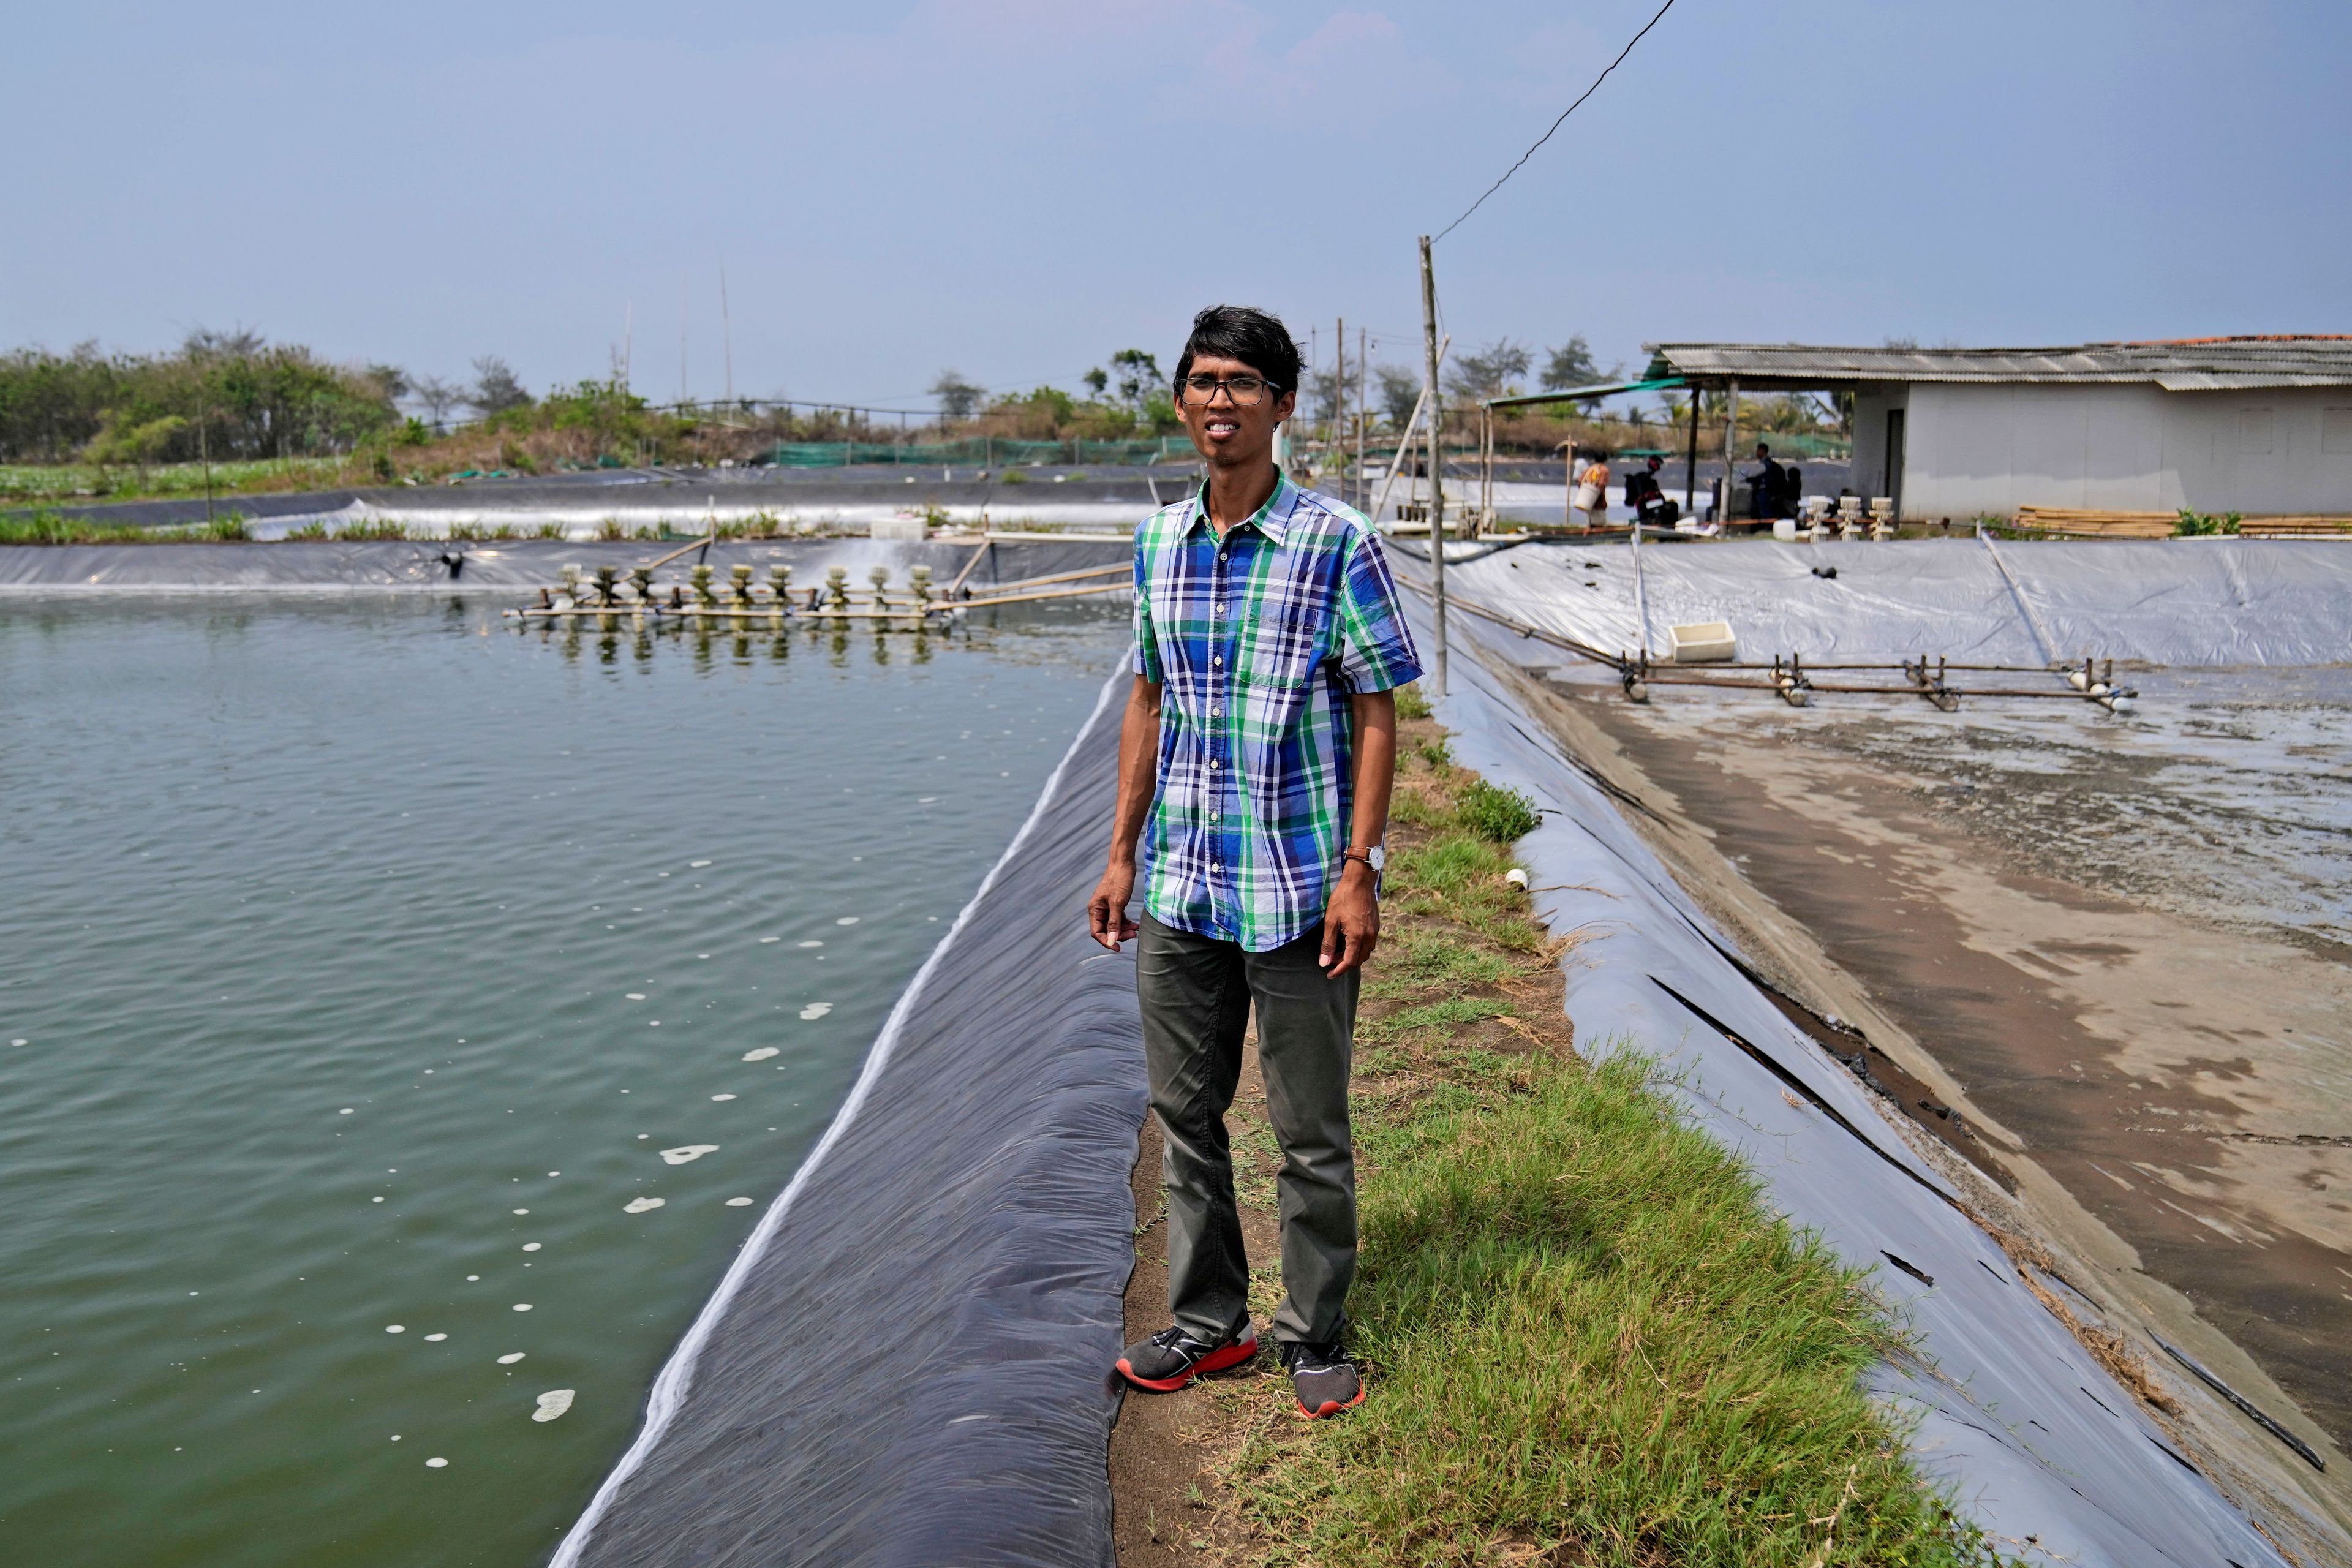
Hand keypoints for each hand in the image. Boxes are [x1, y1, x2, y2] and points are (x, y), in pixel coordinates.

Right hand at [1089, 861, 1139, 950]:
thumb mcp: (1117, 903)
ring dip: (1124, 930)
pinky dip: (1126, 923)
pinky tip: (1135, 925)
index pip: (1096, 932)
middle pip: (1106, 930)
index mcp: (1094, 909)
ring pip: (1114, 925)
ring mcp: (1107, 907)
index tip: (1118, 948)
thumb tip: (1112, 940)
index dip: (1106, 941)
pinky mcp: (1115, 904)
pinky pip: (1119, 919)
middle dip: (1118, 934)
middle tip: (1132, 935)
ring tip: (1135, 930)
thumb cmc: (1119, 880)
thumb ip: (1114, 922)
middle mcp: (1098, 910)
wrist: (1124, 863)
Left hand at [1318, 862, 1379, 976]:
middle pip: (1359, 960)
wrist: (1359, 881)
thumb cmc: (1343, 898)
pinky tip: (1348, 941)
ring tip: (1338, 950)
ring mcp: (1374, 931)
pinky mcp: (1376, 925)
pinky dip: (1359, 948)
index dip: (1339, 970)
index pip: (1349, 962)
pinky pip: (1369, 944)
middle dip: (1344, 964)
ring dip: (1353, 956)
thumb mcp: (1331, 921)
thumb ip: (1328, 943)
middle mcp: (1369, 936)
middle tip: (1331, 959)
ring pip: (1365, 953)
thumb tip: (1324, 962)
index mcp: (1357, 936)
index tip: (1329, 974)